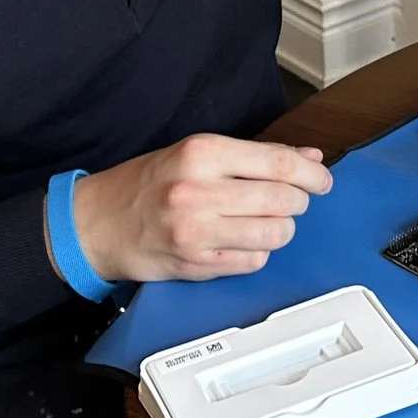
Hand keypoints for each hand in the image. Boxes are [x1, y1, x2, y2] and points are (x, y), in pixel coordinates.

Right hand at [69, 134, 333, 283]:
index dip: (311, 175)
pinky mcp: (196, 264)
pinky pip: (253, 262)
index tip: (322, 181)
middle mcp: (198, 191)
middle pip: (283, 200)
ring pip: (275, 234)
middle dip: (298, 202)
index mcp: (201, 153)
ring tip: (263, 223)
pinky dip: (256, 253)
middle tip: (291, 202)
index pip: (278, 163)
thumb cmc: (146, 184)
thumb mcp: (195, 154)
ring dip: (279, 230)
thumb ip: (253, 156)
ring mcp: (197, 231)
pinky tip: (239, 242)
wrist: (96, 223)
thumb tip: (308, 159)